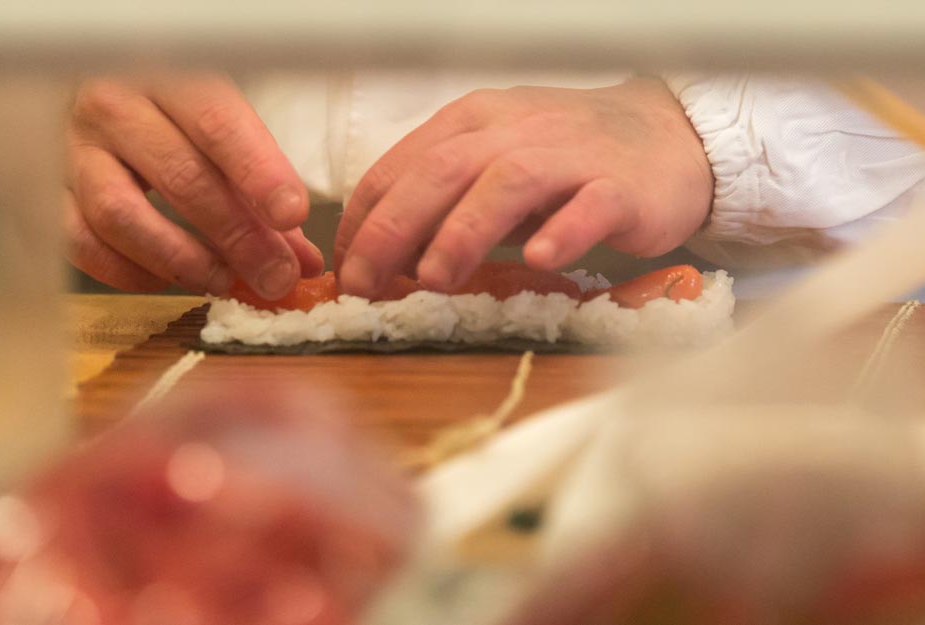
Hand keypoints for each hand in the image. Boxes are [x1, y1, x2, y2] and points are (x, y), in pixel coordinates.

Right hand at [65, 74, 322, 297]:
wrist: (105, 100)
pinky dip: (127, 271)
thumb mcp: (229, 134)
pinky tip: (166, 281)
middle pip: (180, 176)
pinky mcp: (50, 190)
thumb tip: (302, 265)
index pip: (218, 126)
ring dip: (180, 259)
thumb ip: (265, 195)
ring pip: (120, 214)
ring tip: (223, 281)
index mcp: (172, 79)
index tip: (293, 216)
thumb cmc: (178, 119)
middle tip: (274, 275)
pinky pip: (81, 241)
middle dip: (236, 235)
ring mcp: (75, 150)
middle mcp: (116, 108)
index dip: (259, 175)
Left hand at [335, 78, 712, 298]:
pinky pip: (588, 206)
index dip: (363, 220)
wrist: (666, 139)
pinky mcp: (619, 188)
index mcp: (473, 123)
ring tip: (433, 278)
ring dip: (462, 231)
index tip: (343, 270)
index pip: (401, 167)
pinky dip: (561, 231)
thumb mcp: (492, 168)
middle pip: (441, 172)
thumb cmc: (566, 161)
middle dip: (393, 229)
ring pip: (507, 183)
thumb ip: (443, 202)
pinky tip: (539, 259)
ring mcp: (569, 157)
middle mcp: (515, 131)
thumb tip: (380, 257)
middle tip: (365, 285)